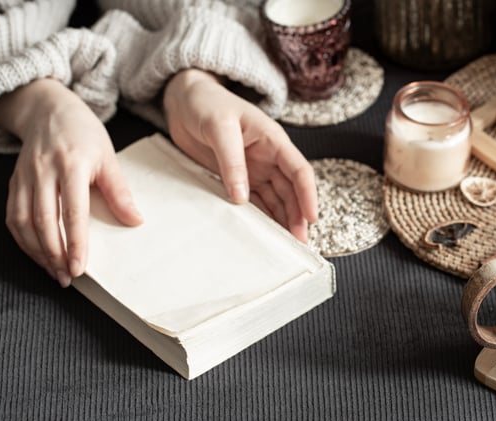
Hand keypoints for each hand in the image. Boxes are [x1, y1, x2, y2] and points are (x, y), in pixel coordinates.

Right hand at [0, 79, 142, 286]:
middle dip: (54, 253)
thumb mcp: (109, 157)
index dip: (75, 242)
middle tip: (68, 277)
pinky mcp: (13, 182)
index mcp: (71, 165)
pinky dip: (23, 240)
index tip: (80, 266)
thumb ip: (119, 191)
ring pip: (23, 221)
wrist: (48, 110)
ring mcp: (25, 177)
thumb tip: (135, 221)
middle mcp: (43, 172)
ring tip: (55, 271)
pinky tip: (38, 254)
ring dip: (37, 252)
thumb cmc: (84, 135)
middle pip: (43, 220)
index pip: (72, 211)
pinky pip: (12, 216)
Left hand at [163, 69, 317, 241]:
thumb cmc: (205, 103)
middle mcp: (269, 157)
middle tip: (298, 242)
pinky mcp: (238, 178)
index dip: (308, 195)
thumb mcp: (220, 127)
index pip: (299, 170)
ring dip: (281, 220)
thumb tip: (241, 197)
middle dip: (297, 216)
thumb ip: (232, 162)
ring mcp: (254, 170)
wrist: (184, 100)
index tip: (311, 218)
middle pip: (291, 191)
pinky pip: (254, 202)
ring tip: (284, 244)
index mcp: (273, 140)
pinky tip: (263, 234)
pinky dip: (260, 217)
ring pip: (275, 199)